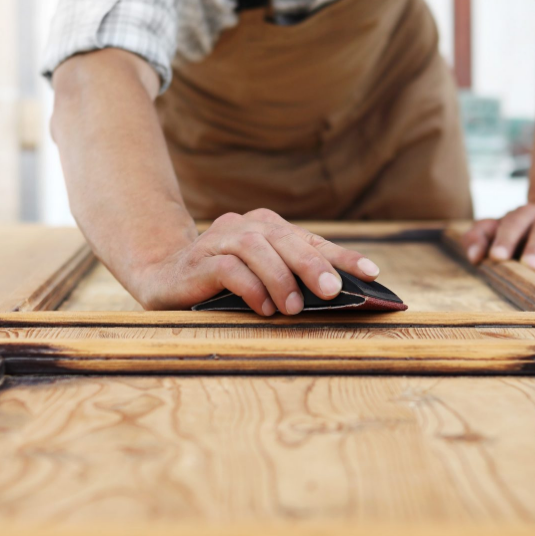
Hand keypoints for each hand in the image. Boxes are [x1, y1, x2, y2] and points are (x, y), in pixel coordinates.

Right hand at [129, 208, 381, 313]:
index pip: (311, 239)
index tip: (373, 273)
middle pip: (284, 238)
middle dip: (312, 264)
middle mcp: (245, 226)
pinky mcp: (198, 261)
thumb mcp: (263, 280)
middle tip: (332, 291)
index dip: (342, 255)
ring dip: (279, 278)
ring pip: (255, 248)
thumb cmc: (223, 284)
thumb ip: (293, 281)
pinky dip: (249, 287)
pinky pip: (227, 268)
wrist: (162, 279)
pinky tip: (262, 309)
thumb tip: (339, 297)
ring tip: (293, 308)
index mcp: (267, 227)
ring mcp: (219, 240)